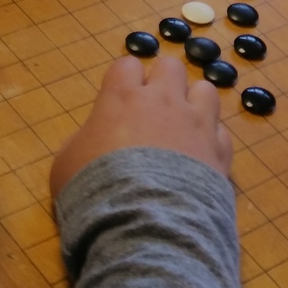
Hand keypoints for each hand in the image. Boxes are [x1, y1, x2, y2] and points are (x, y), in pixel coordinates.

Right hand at [50, 54, 231, 199]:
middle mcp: (164, 101)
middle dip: (163, 82)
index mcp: (124, 98)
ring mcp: (197, 122)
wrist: (144, 222)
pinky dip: (212, 142)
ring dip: (194, 104)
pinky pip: (221, 132)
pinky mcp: (220, 149)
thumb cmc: (95, 190)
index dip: (123, 80)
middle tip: (153, 110)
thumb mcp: (66, 164)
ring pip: (205, 89)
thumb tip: (94, 141)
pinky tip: (201, 159)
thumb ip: (83, 141)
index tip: (119, 100)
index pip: (127, 65)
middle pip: (170, 66)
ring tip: (184, 128)